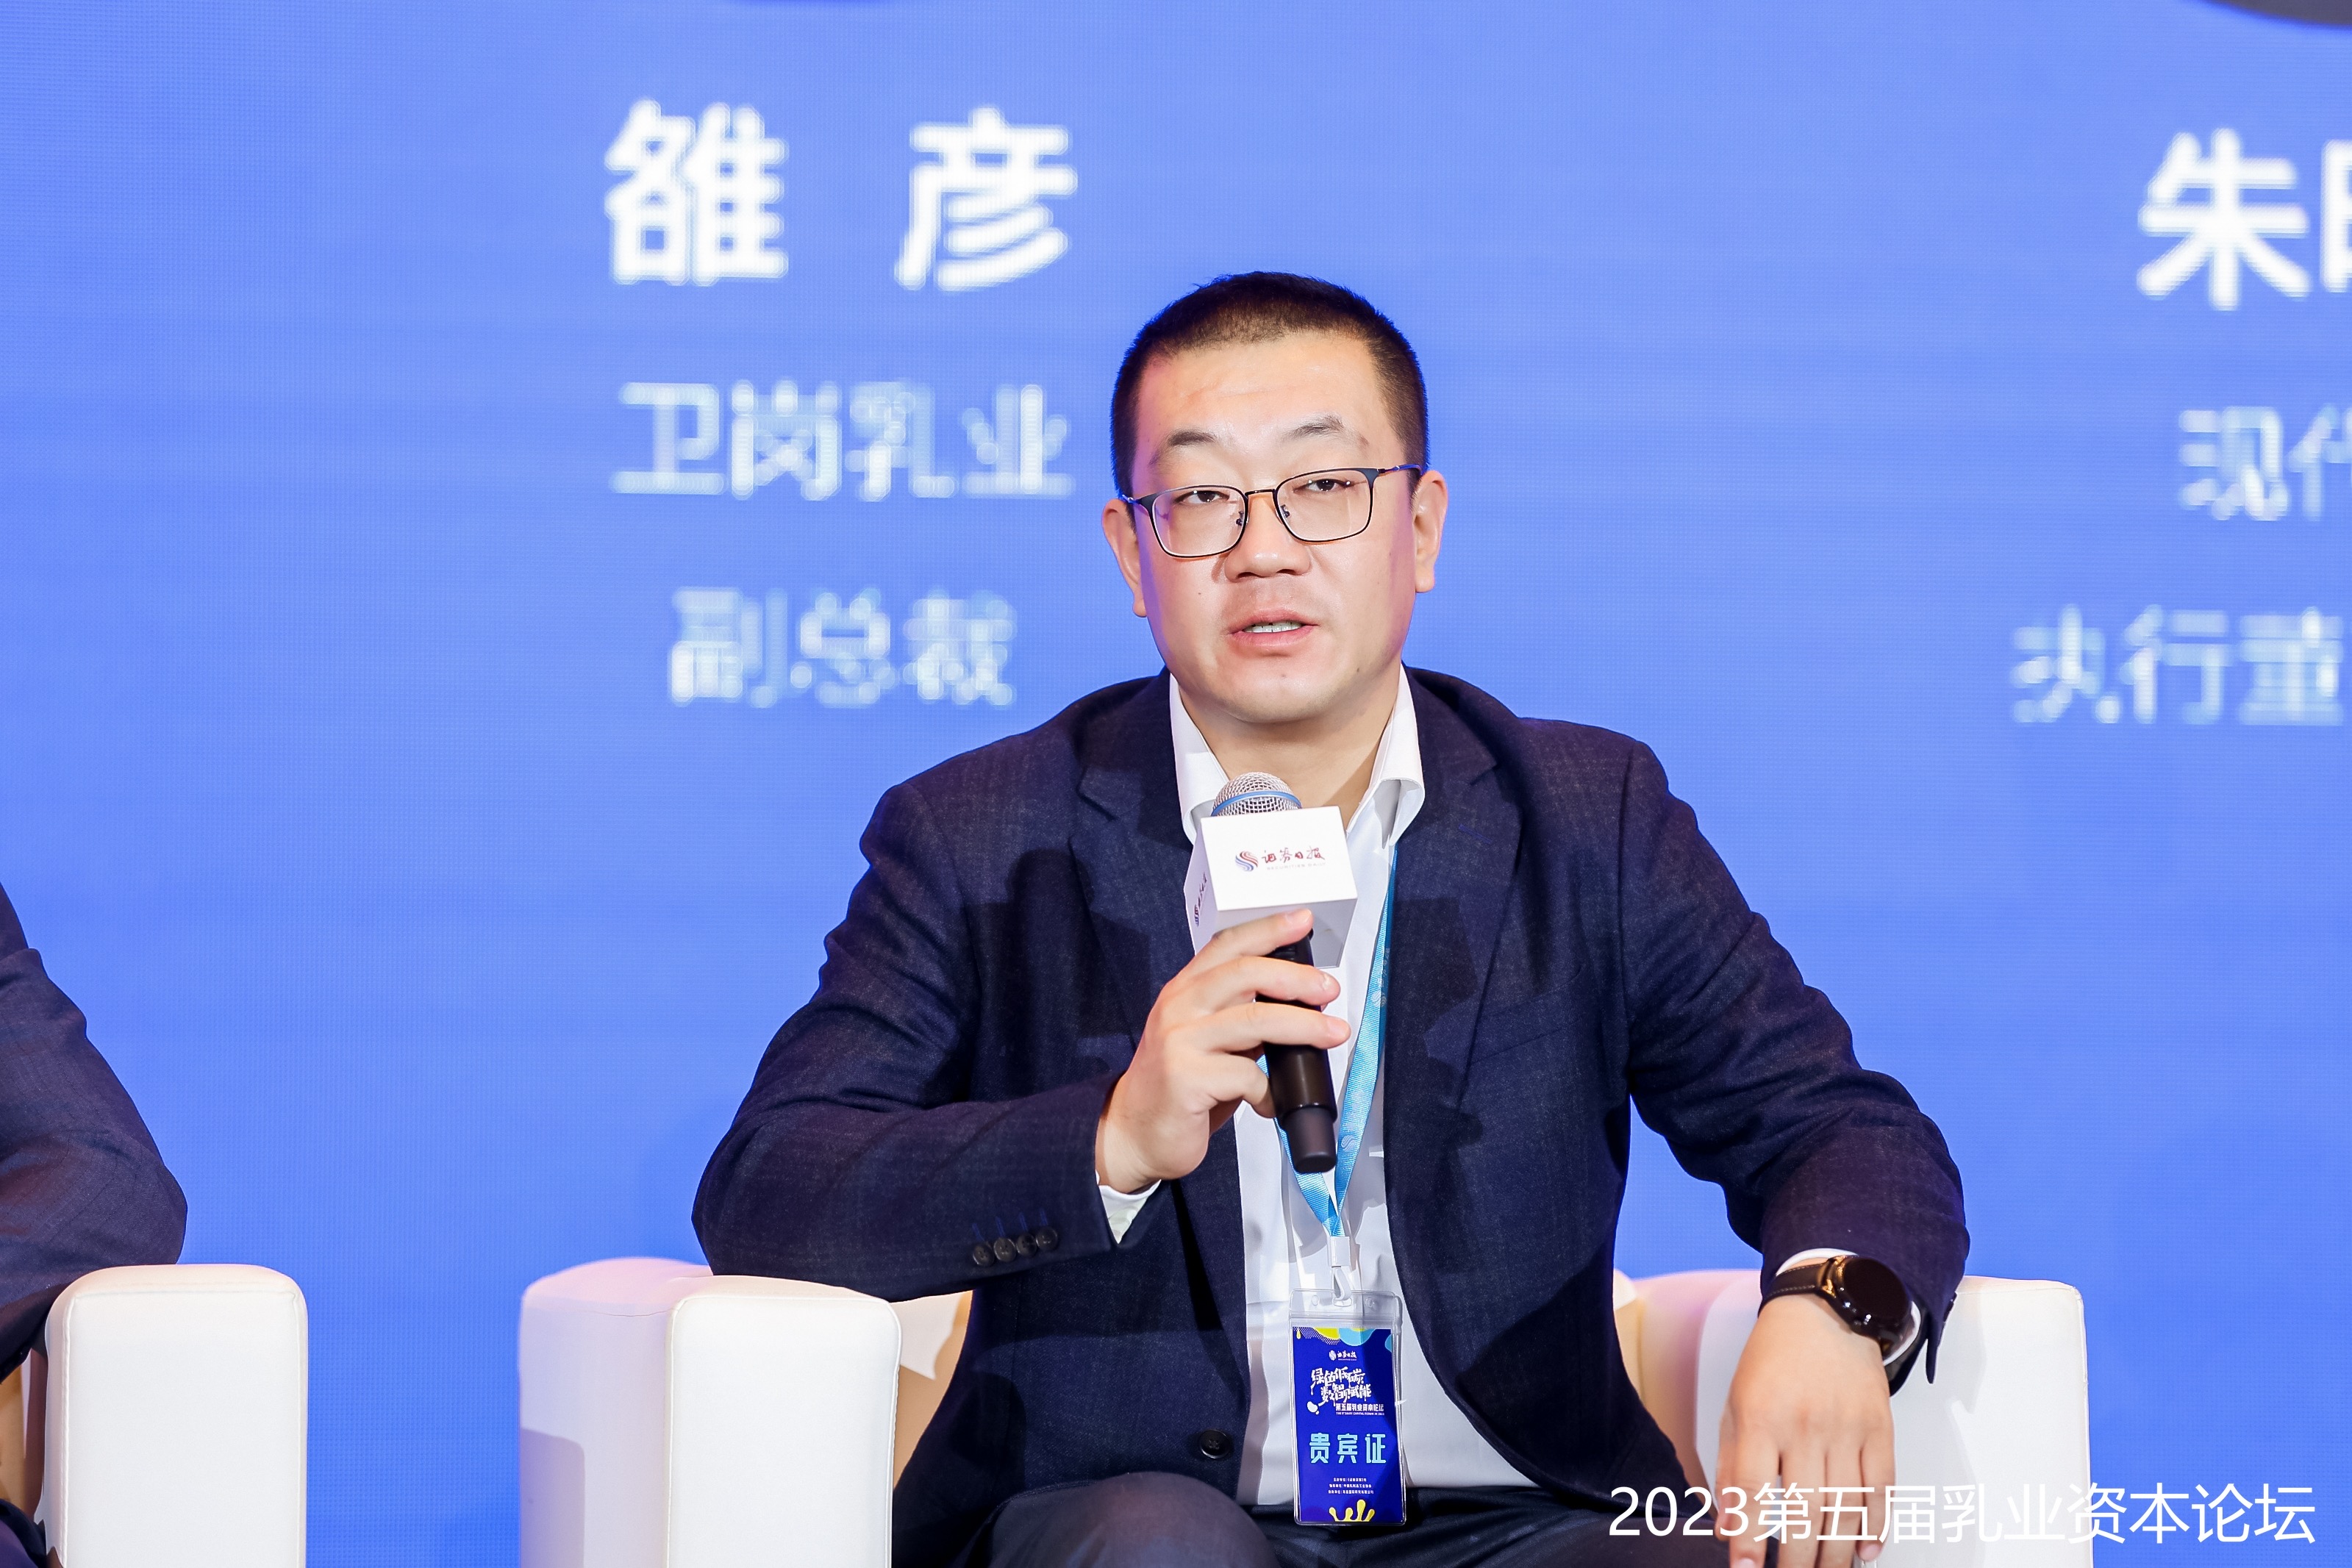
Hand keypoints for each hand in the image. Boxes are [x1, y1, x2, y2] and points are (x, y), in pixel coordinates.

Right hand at [1094, 909, 1344, 1193]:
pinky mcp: (1186, 1078)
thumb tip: (1297, 1005)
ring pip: (1254, 1020)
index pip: (1227, 946)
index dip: (1268, 929)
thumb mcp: (1204, 1039)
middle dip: (1296, 978)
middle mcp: (1178, 1008)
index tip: (1303, 920)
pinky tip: (1271, 1103)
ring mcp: (1179, 1042)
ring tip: (1333, 1033)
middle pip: (1245, 974)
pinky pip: (1246, 1076)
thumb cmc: (1178, 1087)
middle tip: (1329, 989)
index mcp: (1184, 991)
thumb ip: (1238, 1016)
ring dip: (1303, 1026)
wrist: (1133, 1134)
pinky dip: (1270, 1091)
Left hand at [1716, 1294, 1893, 1567]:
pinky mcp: (1880, 1429)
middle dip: (1797, 1559)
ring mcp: (1847, 1428)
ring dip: (1836, 1553)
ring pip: (1845, 1507)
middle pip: (1805, 1510)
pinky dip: (1876, 1525)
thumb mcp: (1734, 1406)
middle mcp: (1805, 1426)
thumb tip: (1726, 1529)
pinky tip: (1865, 1552)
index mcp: (1760, 1418)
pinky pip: (1881, 1488)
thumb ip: (1729, 1468)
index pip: (1753, 1490)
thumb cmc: (1771, 1362)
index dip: (1750, 1536)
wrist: (1825, 1314)